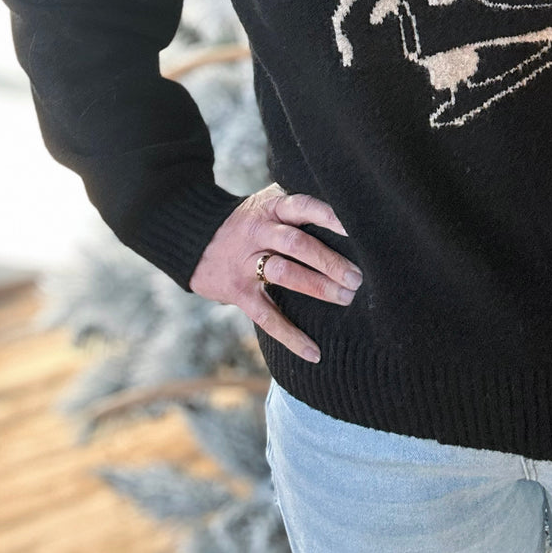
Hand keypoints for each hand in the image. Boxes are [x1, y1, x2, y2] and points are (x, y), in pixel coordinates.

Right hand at [189, 182, 362, 362]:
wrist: (194, 238)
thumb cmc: (248, 219)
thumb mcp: (268, 201)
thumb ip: (297, 205)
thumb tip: (347, 211)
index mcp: (271, 206)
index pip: (301, 206)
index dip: (326, 215)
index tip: (352, 229)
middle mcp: (259, 232)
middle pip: (296, 244)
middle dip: (328, 261)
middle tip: (356, 276)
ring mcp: (247, 263)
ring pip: (284, 274)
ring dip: (317, 287)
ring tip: (346, 298)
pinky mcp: (239, 292)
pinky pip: (266, 316)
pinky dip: (290, 336)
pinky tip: (314, 351)